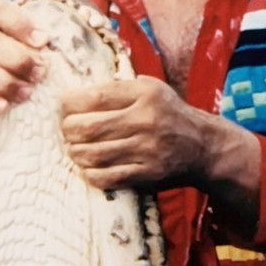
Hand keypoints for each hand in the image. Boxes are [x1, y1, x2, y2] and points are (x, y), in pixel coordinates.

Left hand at [60, 75, 212, 190]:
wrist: (203, 146)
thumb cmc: (169, 113)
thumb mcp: (151, 89)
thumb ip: (119, 88)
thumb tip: (77, 94)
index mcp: (145, 94)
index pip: (96, 97)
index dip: (70, 103)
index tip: (62, 106)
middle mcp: (146, 120)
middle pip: (89, 127)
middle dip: (68, 130)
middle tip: (66, 130)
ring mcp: (147, 150)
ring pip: (94, 154)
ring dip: (76, 153)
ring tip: (74, 149)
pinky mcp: (148, 174)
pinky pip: (108, 177)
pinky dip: (91, 173)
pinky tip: (88, 167)